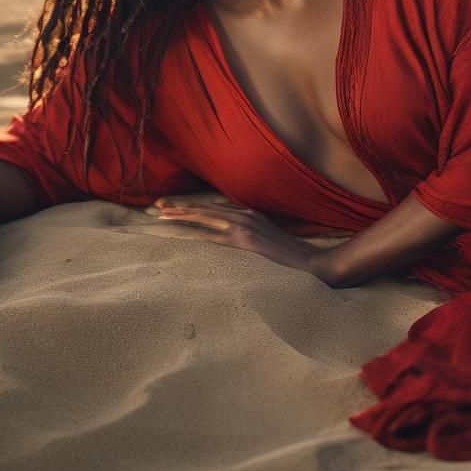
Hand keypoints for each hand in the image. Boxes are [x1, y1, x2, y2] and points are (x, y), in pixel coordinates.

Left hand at [150, 193, 330, 279]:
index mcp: (250, 215)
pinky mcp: (247, 241)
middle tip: (157, 207)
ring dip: (184, 215)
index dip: (193, 207)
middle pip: (207, 209)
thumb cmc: (290, 257)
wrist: (312, 263)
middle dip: (181, 208)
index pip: (215, 208)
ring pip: (208, 217)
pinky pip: (218, 236)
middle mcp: (246, 216)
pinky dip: (200, 232)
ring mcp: (246, 227)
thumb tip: (232, 239)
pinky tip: (185, 232)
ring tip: (163, 214)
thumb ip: (249, 235)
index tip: (172, 207)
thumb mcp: (266, 239)